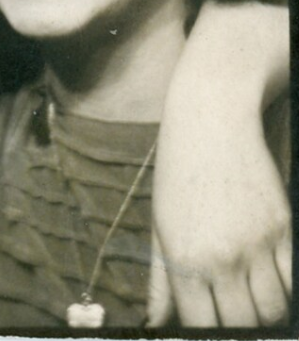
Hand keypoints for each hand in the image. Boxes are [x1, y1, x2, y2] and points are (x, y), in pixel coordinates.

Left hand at [147, 2, 289, 326]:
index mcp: (184, 260)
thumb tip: (155, 321)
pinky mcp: (283, 226)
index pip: (204, 326)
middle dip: (239, 325)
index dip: (208, 331)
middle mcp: (221, 257)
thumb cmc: (178, 171)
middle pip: (244, 324)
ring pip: (275, 308)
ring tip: (252, 297)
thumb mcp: (159, 223)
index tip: (211, 323)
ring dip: (265, 310)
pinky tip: (273, 279)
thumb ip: (160, 278)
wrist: (209, 120)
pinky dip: (287, 287)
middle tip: (233, 311)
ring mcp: (256, 244)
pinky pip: (294, 279)